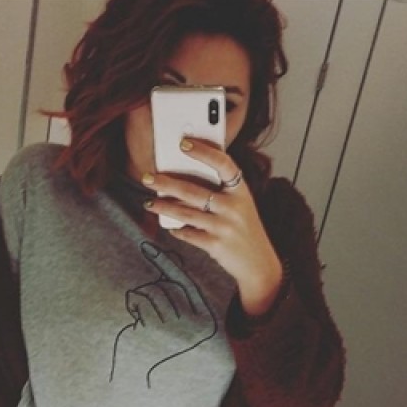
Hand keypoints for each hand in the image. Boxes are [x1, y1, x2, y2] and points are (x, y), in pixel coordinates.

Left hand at [142, 137, 283, 312]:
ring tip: (148, 203)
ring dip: (163, 207)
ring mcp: (224, 227)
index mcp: (241, 191)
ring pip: (185, 213)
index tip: (183, 143)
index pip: (223, 163)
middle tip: (148, 177)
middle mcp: (233, 207)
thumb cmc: (245, 230)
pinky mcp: (216, 245)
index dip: (203, 151)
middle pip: (193, 190)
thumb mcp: (242, 205)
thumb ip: (222, 190)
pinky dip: (178, 230)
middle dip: (166, 183)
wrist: (259, 263)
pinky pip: (189, 234)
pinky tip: (171, 227)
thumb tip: (187, 177)